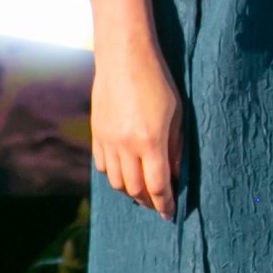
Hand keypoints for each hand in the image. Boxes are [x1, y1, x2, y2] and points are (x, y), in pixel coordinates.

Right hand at [91, 44, 183, 218]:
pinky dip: (115, 175)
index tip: (170, 215)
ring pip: (116, 182)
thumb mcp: (177, 113)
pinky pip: (103, 167)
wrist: (124, 57)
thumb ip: (176, 147)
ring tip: (142, 192)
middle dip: (148, 201)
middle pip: (135, 190)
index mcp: (150, 141)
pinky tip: (125, 172)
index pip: (158, 186)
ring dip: (131, 192)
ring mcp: (107, 141)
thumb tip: (176, 174)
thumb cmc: (157, 80)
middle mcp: (126, 146)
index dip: (165, 204)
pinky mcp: (96, 134)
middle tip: (158, 204)